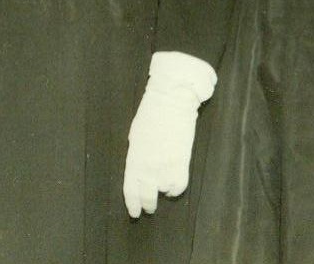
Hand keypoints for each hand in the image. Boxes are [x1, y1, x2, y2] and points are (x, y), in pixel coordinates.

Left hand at [122, 52, 215, 218]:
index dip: (133, 204)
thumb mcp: (135, 136)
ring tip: (164, 183)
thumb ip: (136, 156)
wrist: (172, 100)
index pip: (130, 189)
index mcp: (134, 158)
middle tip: (150, 207)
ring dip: (163, 190)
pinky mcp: (183, 162)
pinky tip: (174, 183)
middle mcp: (149, 165)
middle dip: (148, 205)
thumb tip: (138, 171)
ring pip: (164, 191)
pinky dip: (176, 188)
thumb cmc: (150, 114)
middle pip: (147, 196)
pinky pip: (179, 186)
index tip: (135, 213)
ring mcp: (166, 165)